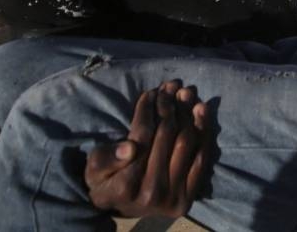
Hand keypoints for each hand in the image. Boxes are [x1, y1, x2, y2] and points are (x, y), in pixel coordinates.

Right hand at [85, 80, 211, 218]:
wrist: (123, 209)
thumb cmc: (105, 181)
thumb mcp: (94, 169)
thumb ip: (107, 158)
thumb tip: (130, 147)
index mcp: (125, 185)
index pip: (142, 135)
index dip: (147, 109)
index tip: (150, 92)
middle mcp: (151, 193)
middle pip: (166, 135)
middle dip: (167, 105)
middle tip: (169, 87)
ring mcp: (173, 196)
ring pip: (186, 142)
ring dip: (186, 112)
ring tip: (184, 93)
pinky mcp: (189, 196)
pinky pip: (201, 157)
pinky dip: (203, 130)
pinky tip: (200, 109)